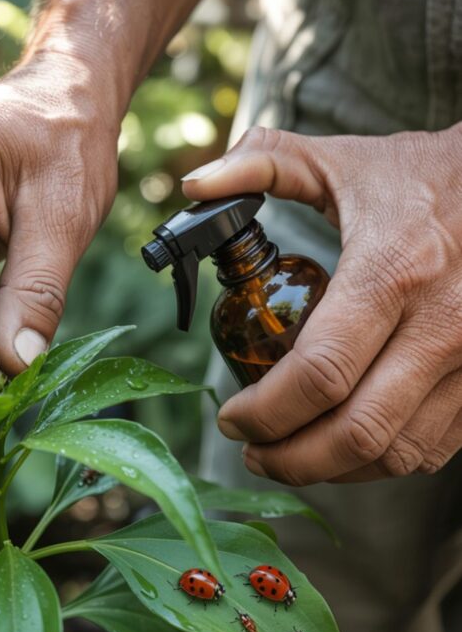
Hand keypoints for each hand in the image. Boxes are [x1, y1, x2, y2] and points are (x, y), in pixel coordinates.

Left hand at [182, 125, 461, 483]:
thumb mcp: (343, 161)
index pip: (319, 372)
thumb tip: (195, 186)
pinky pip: (431, 448)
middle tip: (251, 452)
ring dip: (332, 470)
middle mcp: (442, 324)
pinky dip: (379, 462)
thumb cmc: (422, 177)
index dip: (264, 411)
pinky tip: (342, 448)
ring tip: (288, 456)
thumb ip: (264, 164)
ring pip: (396, 453)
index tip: (229, 416)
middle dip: (290, 457)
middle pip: (357, 431)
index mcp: (394, 269)